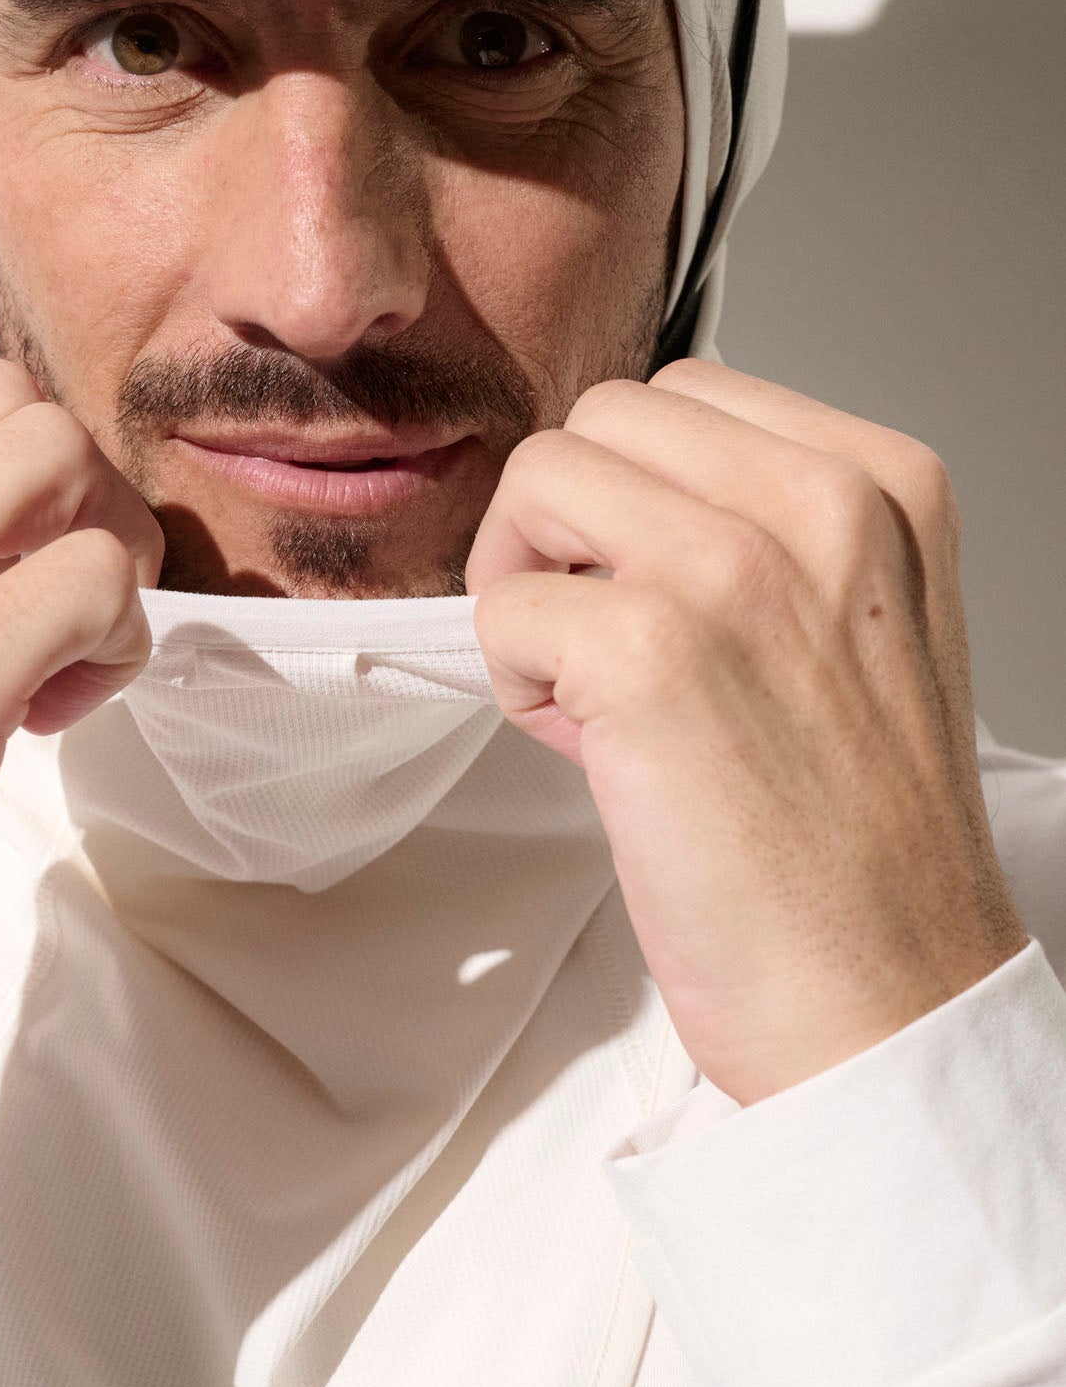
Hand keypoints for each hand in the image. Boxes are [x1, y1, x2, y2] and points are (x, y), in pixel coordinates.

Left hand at [466, 360, 1027, 1105]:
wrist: (885, 994)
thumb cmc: (859, 844)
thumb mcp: (861, 628)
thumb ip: (765, 532)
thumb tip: (611, 496)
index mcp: (884, 484)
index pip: (687, 391)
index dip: (639, 496)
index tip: (667, 594)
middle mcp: (821, 505)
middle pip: (601, 419)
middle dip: (571, 525)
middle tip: (607, 641)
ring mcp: (733, 570)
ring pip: (537, 478)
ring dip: (533, 585)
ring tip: (595, 689)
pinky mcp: (647, 653)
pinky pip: (502, 606)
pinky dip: (518, 682)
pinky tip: (596, 751)